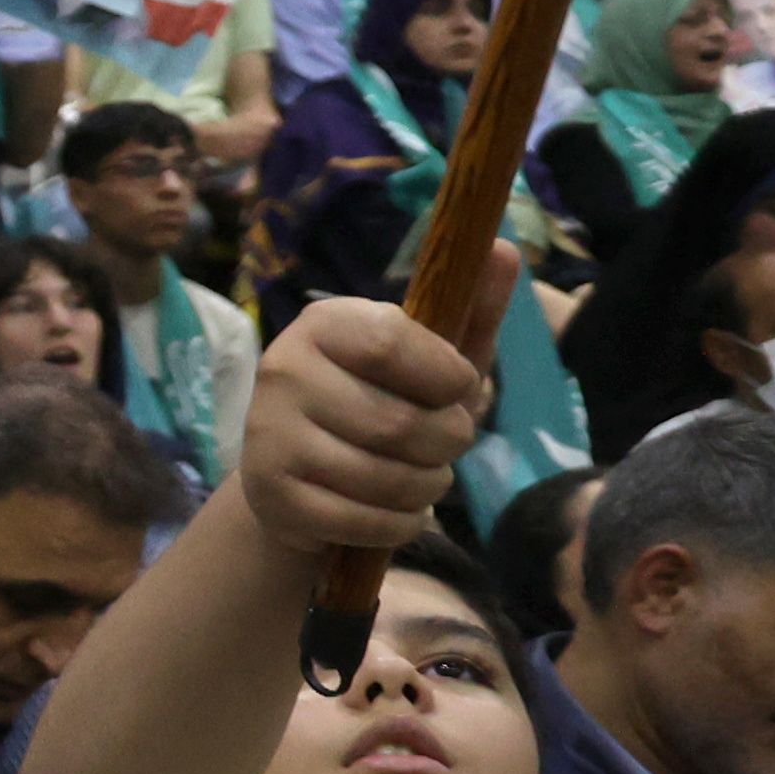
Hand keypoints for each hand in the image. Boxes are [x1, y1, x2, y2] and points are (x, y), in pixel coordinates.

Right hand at [236, 274, 503, 562]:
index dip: (445, 376)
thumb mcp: (428, 355)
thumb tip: (505, 249)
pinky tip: (399, 511)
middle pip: (398, 424)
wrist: (297, 469)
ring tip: (425, 478)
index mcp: (323, 324)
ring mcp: (269, 437)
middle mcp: (282, 372)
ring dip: (428, 487)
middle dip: (448, 443)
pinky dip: (399, 524)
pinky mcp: (270, 495)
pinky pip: (361, 521)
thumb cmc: (379, 399)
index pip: (391, 345)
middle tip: (446, 445)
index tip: (459, 388)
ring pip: (385, 478)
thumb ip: (470, 308)